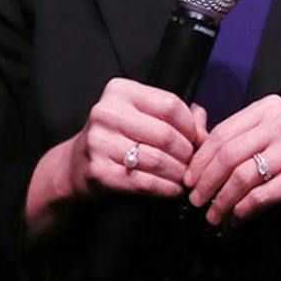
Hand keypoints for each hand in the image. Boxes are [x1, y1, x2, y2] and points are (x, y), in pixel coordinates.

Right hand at [25, 78, 204, 238]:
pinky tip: (173, 189)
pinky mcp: (98, 172)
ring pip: (157, 159)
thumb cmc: (117, 138)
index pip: (170, 105)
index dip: (191, 126)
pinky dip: (165, 188)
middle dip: (187, 153)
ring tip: (185, 177)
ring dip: (179, 172)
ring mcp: (99, 143)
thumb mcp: (142, 116)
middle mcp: (106, 113)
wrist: (75, 166)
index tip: (199, 140)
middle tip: (194, 163)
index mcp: (120, 91)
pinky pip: (144, 182)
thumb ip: (176, 115)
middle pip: (166, 134)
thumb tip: (204, 126)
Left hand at [184, 95, 280, 248]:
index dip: (200, 159)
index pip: (223, 132)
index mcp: (270, 107)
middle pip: (228, 154)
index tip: (188, 180)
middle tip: (195, 201)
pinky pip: (261, 195)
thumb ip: (236, 138)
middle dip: (205, 182)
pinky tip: (237, 219)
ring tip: (213, 216)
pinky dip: (243, 211)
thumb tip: (192, 140)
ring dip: (222, 201)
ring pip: (241, 176)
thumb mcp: (270, 138)